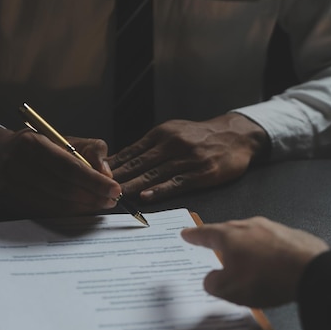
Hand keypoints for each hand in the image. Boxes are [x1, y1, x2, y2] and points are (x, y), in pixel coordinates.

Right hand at [0, 127, 121, 216]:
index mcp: (31, 143)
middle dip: (92, 197)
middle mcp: (16, 165)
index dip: (94, 181)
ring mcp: (8, 186)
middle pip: (63, 189)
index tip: (114, 188)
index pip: (69, 167)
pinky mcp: (6, 203)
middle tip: (111, 200)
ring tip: (99, 205)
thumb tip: (106, 173)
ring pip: (54, 204)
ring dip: (82, 208)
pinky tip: (80, 210)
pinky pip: (43, 213)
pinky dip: (66, 214)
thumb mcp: (60, 138)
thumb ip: (89, 149)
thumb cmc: (33, 147)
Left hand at [108, 113, 268, 201]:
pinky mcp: (201, 172)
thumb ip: (150, 147)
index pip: (131, 151)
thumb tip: (123, 161)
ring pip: (153, 173)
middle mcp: (171, 144)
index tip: (94, 175)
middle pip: (138, 163)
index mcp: (161, 134)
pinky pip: (176, 182)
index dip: (112, 165)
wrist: (236, 135)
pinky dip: (159, 190)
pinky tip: (145, 197)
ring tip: (115, 196)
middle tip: (97, 189)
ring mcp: (186, 158)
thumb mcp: (173, 132)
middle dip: (116, 177)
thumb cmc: (200, 137)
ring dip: (132, 186)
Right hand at [181, 217, 328, 306]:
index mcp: (229, 236)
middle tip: (212, 245)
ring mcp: (272, 228)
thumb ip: (213, 283)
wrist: (310, 271)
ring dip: (245, 247)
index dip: (193, 235)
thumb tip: (210, 280)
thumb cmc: (266, 278)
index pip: (205, 233)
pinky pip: (272, 243)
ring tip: (244, 262)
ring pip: (251, 236)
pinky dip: (266, 253)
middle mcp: (249, 226)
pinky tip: (270, 265)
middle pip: (229, 232)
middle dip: (220, 240)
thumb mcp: (229, 289)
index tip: (186, 233)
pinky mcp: (292, 236)